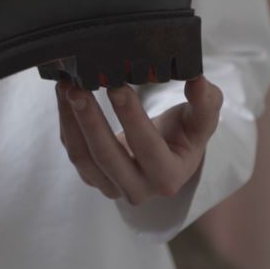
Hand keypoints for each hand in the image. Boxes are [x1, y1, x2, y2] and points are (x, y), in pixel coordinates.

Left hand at [55, 75, 221, 204]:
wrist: (165, 157)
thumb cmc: (183, 136)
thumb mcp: (201, 122)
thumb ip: (206, 103)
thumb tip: (197, 80)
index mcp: (168, 177)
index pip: (147, 147)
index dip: (131, 118)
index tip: (116, 87)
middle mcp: (138, 189)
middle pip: (106, 156)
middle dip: (89, 119)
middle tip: (78, 87)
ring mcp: (111, 186)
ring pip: (83, 157)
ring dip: (70, 120)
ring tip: (66, 87)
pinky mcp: (92, 178)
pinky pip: (74, 152)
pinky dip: (66, 123)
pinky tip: (63, 96)